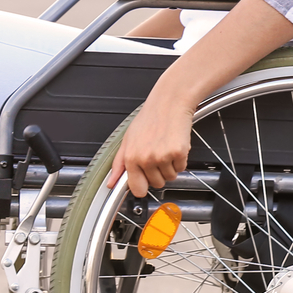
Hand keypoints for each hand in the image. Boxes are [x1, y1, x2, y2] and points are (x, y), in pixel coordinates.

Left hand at [108, 82, 193, 197]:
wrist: (169, 103)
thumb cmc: (150, 119)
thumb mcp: (128, 140)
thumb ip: (118, 164)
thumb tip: (111, 182)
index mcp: (131, 157)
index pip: (137, 189)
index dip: (143, 186)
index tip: (145, 180)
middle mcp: (146, 159)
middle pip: (157, 184)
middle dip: (159, 173)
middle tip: (157, 155)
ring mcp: (163, 157)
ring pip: (170, 177)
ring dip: (170, 166)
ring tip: (165, 148)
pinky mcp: (179, 153)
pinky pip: (182, 168)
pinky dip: (180, 160)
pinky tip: (174, 146)